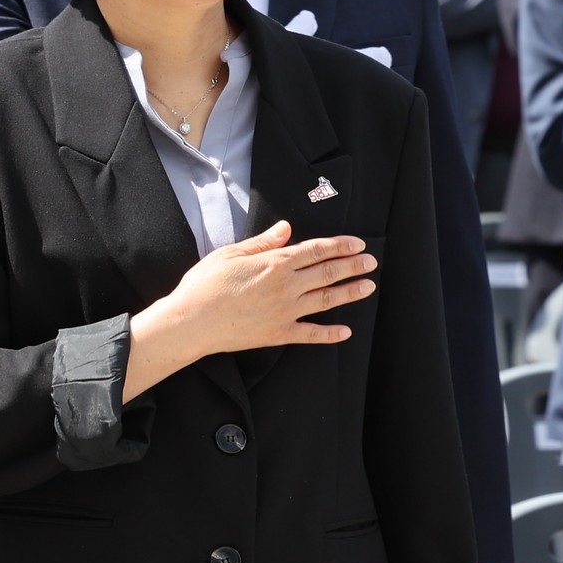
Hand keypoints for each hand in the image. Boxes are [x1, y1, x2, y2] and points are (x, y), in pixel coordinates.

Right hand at [123, 219, 374, 398]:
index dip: (340, 246)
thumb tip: (286, 228)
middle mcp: (287, 286)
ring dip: (350, 293)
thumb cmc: (204, 285)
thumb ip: (262, 242)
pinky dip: (330, 334)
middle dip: (353, 266)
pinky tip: (345, 332)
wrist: (191, 322)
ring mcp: (286, 312)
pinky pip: (311, 334)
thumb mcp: (230, 254)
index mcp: (275, 263)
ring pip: (327, 300)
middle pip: (328, 273)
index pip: (316, 250)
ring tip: (368, 287)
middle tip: (371, 262)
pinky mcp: (279, 333)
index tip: (358, 244)